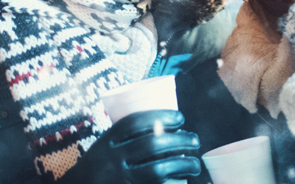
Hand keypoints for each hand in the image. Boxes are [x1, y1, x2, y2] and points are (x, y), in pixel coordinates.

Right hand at [62, 110, 200, 182]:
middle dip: (179, 140)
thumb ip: (126, 136)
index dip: (160, 117)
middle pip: (151, 145)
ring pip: (158, 170)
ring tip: (195, 163)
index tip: (180, 117)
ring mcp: (121, 181)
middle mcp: (112, 162)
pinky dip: (175, 183)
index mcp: (105, 144)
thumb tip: (165, 123)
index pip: (134, 123)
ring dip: (183, 164)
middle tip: (194, 139)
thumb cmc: (99, 168)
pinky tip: (185, 180)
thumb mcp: (104, 147)